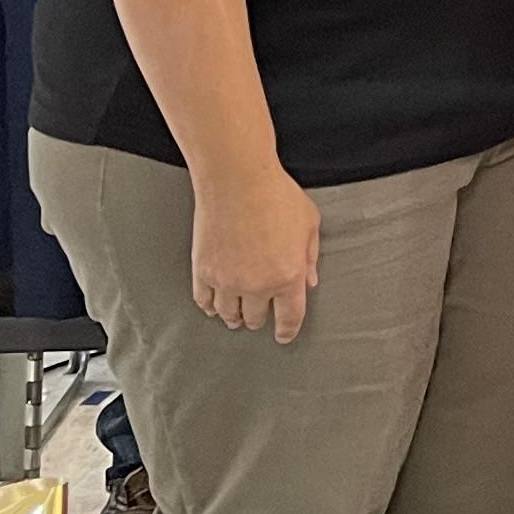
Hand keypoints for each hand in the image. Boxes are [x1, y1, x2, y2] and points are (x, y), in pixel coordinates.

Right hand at [191, 156, 319, 341]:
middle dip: (260, 318)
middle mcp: (257, 284)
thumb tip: (310, 281)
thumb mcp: (309, 223)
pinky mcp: (203, 271)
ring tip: (236, 315)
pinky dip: (210, 307)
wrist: (237, 178)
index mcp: (288, 276)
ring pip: (228, 315)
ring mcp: (227, 280)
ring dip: (234, 316)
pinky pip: (204, 302)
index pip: (289, 318)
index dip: (287, 331)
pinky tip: (214, 305)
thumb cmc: (276, 194)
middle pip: (255, 319)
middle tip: (260, 314)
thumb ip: (310, 256)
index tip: (283, 335)